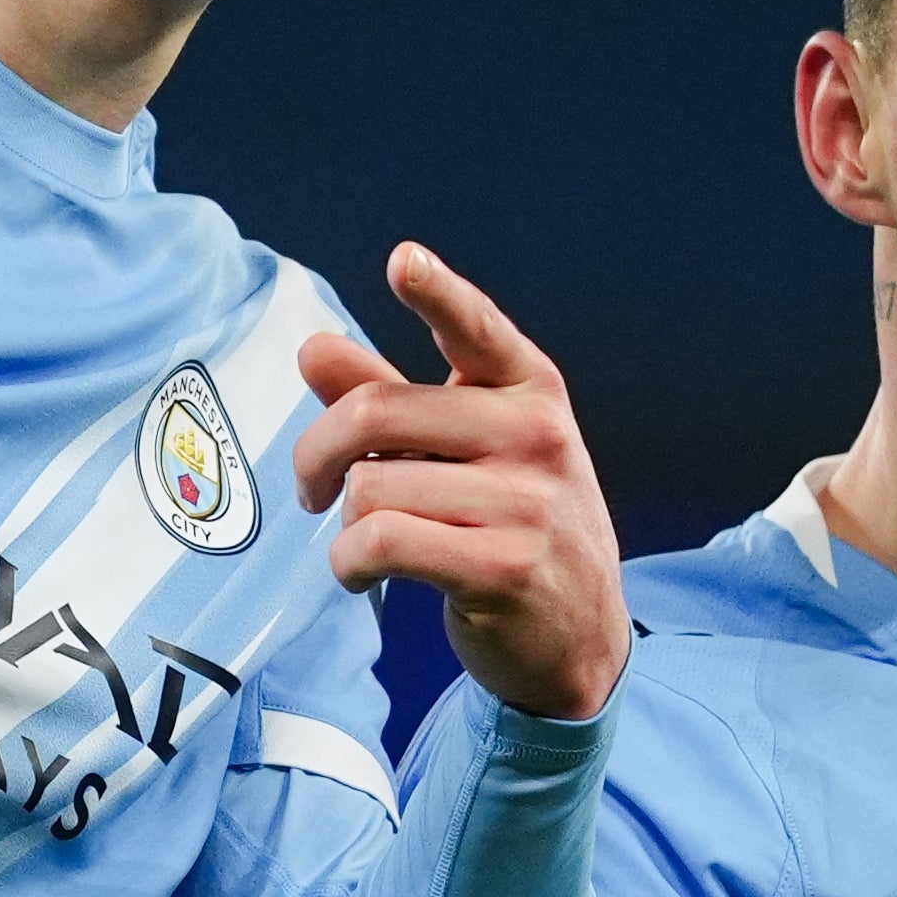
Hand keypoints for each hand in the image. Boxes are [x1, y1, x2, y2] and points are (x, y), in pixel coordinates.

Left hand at [290, 242, 629, 723]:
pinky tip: (363, 573)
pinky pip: (382, 543)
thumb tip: (316, 350)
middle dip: (317, 453)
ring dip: (344, 525)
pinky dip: (349, 564)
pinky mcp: (503, 567)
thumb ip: (392, 399)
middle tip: (314, 487)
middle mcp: (535, 436)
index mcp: (529, 392)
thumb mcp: (468, 454)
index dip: (437, 291)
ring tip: (367, 543)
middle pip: (376, 413)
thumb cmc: (515, 529)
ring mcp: (526, 503)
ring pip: (371, 488)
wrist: (582, 635)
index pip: (478, 329)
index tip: (403, 261)